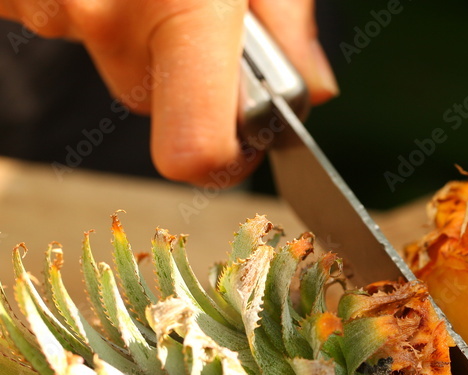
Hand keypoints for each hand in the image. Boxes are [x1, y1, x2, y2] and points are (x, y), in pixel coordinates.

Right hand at [1, 0, 335, 185]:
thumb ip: (289, 22)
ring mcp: (48, 5)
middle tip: (195, 6)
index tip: (243, 137)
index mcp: (183, 12)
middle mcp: (108, 20)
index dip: (225, 161)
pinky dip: (92, 3)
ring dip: (137, 29)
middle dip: (183, 73)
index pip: (197, 154)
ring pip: (113, 61)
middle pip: (154, 106)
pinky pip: (62, 23)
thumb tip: (313, 97)